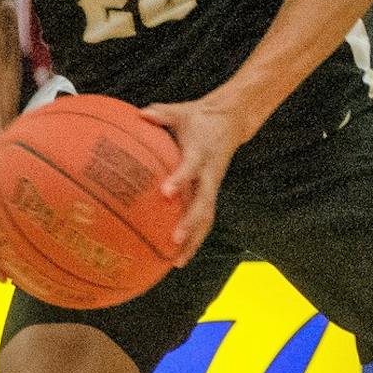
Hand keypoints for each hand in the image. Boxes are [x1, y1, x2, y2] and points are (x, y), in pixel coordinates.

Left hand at [142, 96, 254, 260]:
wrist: (231, 121)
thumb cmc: (199, 117)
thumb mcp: (181, 111)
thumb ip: (161, 114)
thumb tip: (141, 114)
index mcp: (201, 153)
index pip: (191, 168)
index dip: (180, 180)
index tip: (165, 193)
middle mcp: (210, 174)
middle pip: (204, 203)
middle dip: (190, 223)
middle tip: (174, 240)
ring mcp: (212, 186)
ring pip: (206, 218)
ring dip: (194, 240)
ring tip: (177, 261)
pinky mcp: (211, 193)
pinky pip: (204, 219)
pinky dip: (194, 239)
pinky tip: (178, 257)